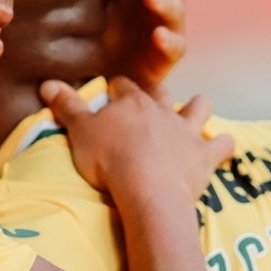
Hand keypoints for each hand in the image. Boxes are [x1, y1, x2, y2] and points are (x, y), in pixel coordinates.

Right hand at [40, 76, 231, 198]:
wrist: (147, 187)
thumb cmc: (109, 159)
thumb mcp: (79, 132)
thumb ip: (66, 107)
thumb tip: (47, 83)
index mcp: (133, 103)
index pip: (124, 86)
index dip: (117, 89)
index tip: (111, 93)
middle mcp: (163, 111)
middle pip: (162, 93)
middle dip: (156, 94)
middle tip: (148, 103)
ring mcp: (186, 132)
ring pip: (199, 107)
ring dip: (197, 108)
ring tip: (194, 113)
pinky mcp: (204, 156)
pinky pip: (223, 144)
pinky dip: (223, 145)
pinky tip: (223, 147)